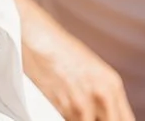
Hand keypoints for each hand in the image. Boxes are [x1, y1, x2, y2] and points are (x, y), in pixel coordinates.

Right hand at [6, 0, 134, 120]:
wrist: (32, 32)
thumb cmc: (57, 48)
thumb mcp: (91, 71)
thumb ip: (101, 96)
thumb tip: (102, 115)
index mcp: (112, 85)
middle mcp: (102, 95)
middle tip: (83, 115)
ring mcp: (82, 102)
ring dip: (76, 119)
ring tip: (68, 107)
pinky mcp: (61, 106)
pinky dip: (63, 117)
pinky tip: (57, 106)